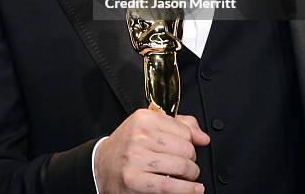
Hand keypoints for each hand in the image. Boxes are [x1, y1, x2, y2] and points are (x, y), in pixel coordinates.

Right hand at [94, 108, 209, 192]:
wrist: (101, 165)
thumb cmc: (128, 145)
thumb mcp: (149, 126)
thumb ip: (179, 125)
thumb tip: (203, 137)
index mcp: (144, 118)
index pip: (184, 130)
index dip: (191, 142)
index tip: (188, 148)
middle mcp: (140, 136)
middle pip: (186, 149)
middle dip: (191, 160)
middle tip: (187, 164)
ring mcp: (136, 158)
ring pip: (181, 167)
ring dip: (191, 175)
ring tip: (188, 176)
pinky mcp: (135, 180)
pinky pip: (170, 187)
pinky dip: (187, 190)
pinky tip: (194, 189)